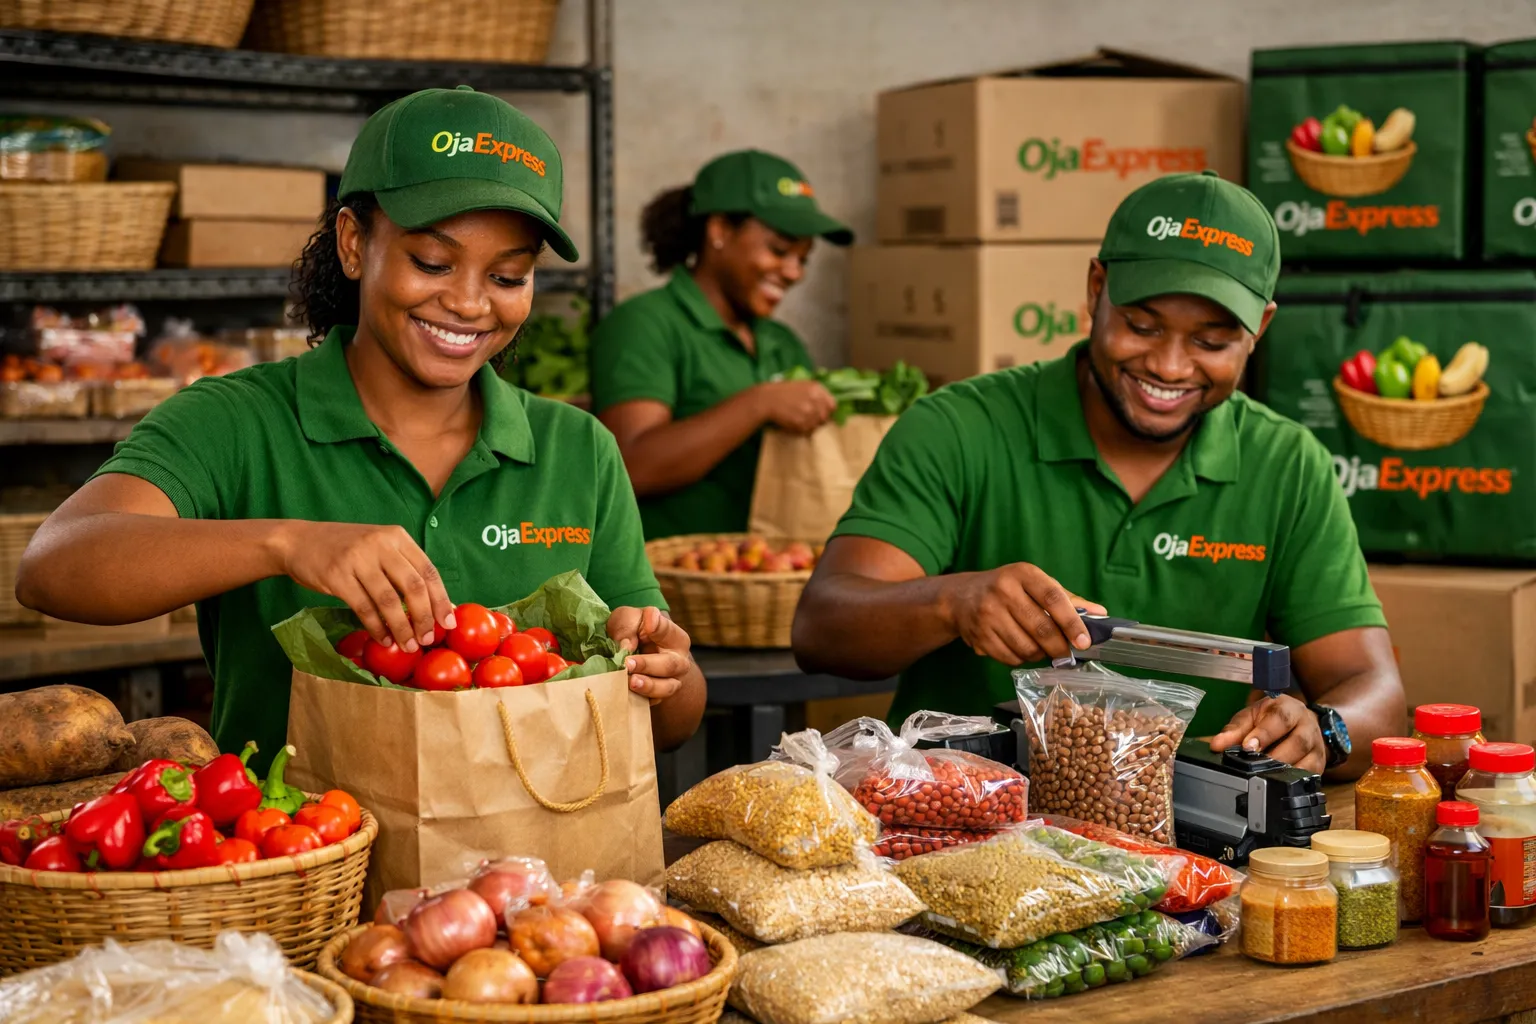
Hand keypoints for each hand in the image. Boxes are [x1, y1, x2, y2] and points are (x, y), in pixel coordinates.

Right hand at [269, 521, 455, 651]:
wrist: (298, 540)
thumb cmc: (344, 549)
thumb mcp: (377, 547)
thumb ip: (402, 568)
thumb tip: (434, 604)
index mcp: (396, 537)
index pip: (428, 570)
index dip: (441, 598)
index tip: (448, 622)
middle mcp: (380, 544)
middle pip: (412, 586)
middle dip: (424, 617)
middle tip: (428, 639)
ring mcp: (357, 558)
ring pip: (389, 600)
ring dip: (401, 628)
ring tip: (408, 645)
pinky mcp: (337, 575)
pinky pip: (363, 607)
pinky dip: (376, 627)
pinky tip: (383, 639)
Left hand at [607, 606, 695, 704]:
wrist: (631, 657)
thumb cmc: (632, 632)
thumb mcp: (627, 619)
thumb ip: (628, 626)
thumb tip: (626, 645)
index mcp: (675, 638)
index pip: (667, 630)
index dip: (658, 627)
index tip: (648, 625)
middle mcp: (678, 662)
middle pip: (670, 665)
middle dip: (648, 665)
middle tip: (628, 663)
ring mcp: (670, 682)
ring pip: (666, 688)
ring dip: (648, 686)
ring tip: (632, 682)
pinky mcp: (657, 698)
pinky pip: (652, 702)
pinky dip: (639, 699)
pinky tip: (626, 694)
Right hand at [756, 380, 836, 433]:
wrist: (767, 399)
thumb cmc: (782, 391)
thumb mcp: (802, 385)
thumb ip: (816, 393)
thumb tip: (827, 406)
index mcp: (817, 388)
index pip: (832, 405)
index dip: (827, 410)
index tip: (822, 413)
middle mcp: (816, 399)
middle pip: (826, 417)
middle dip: (818, 419)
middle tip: (808, 418)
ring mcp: (809, 412)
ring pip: (817, 425)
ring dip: (810, 425)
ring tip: (799, 420)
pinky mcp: (802, 423)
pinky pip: (807, 431)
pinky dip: (802, 430)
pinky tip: (793, 423)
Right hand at [940, 562, 1106, 664]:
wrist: (960, 597)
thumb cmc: (1007, 589)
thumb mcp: (1034, 584)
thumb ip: (1067, 599)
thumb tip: (1100, 614)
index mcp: (1023, 574)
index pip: (1053, 598)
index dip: (1072, 622)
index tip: (1084, 641)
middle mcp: (1003, 591)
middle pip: (1041, 628)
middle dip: (1059, 647)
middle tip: (1067, 655)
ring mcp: (988, 614)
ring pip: (1026, 647)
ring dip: (1040, 654)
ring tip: (1042, 649)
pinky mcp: (979, 635)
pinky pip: (1010, 658)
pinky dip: (1022, 659)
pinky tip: (1022, 650)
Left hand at [1210, 695, 1325, 773]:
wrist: (1299, 721)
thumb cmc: (1271, 718)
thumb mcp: (1251, 717)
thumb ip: (1234, 731)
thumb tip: (1217, 745)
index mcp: (1289, 708)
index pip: (1279, 719)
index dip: (1264, 734)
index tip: (1247, 747)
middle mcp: (1307, 725)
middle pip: (1297, 742)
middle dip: (1275, 756)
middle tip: (1254, 766)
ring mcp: (1316, 746)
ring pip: (1306, 762)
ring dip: (1284, 772)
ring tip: (1263, 777)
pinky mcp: (1319, 764)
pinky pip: (1310, 776)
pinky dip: (1294, 782)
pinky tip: (1278, 785)